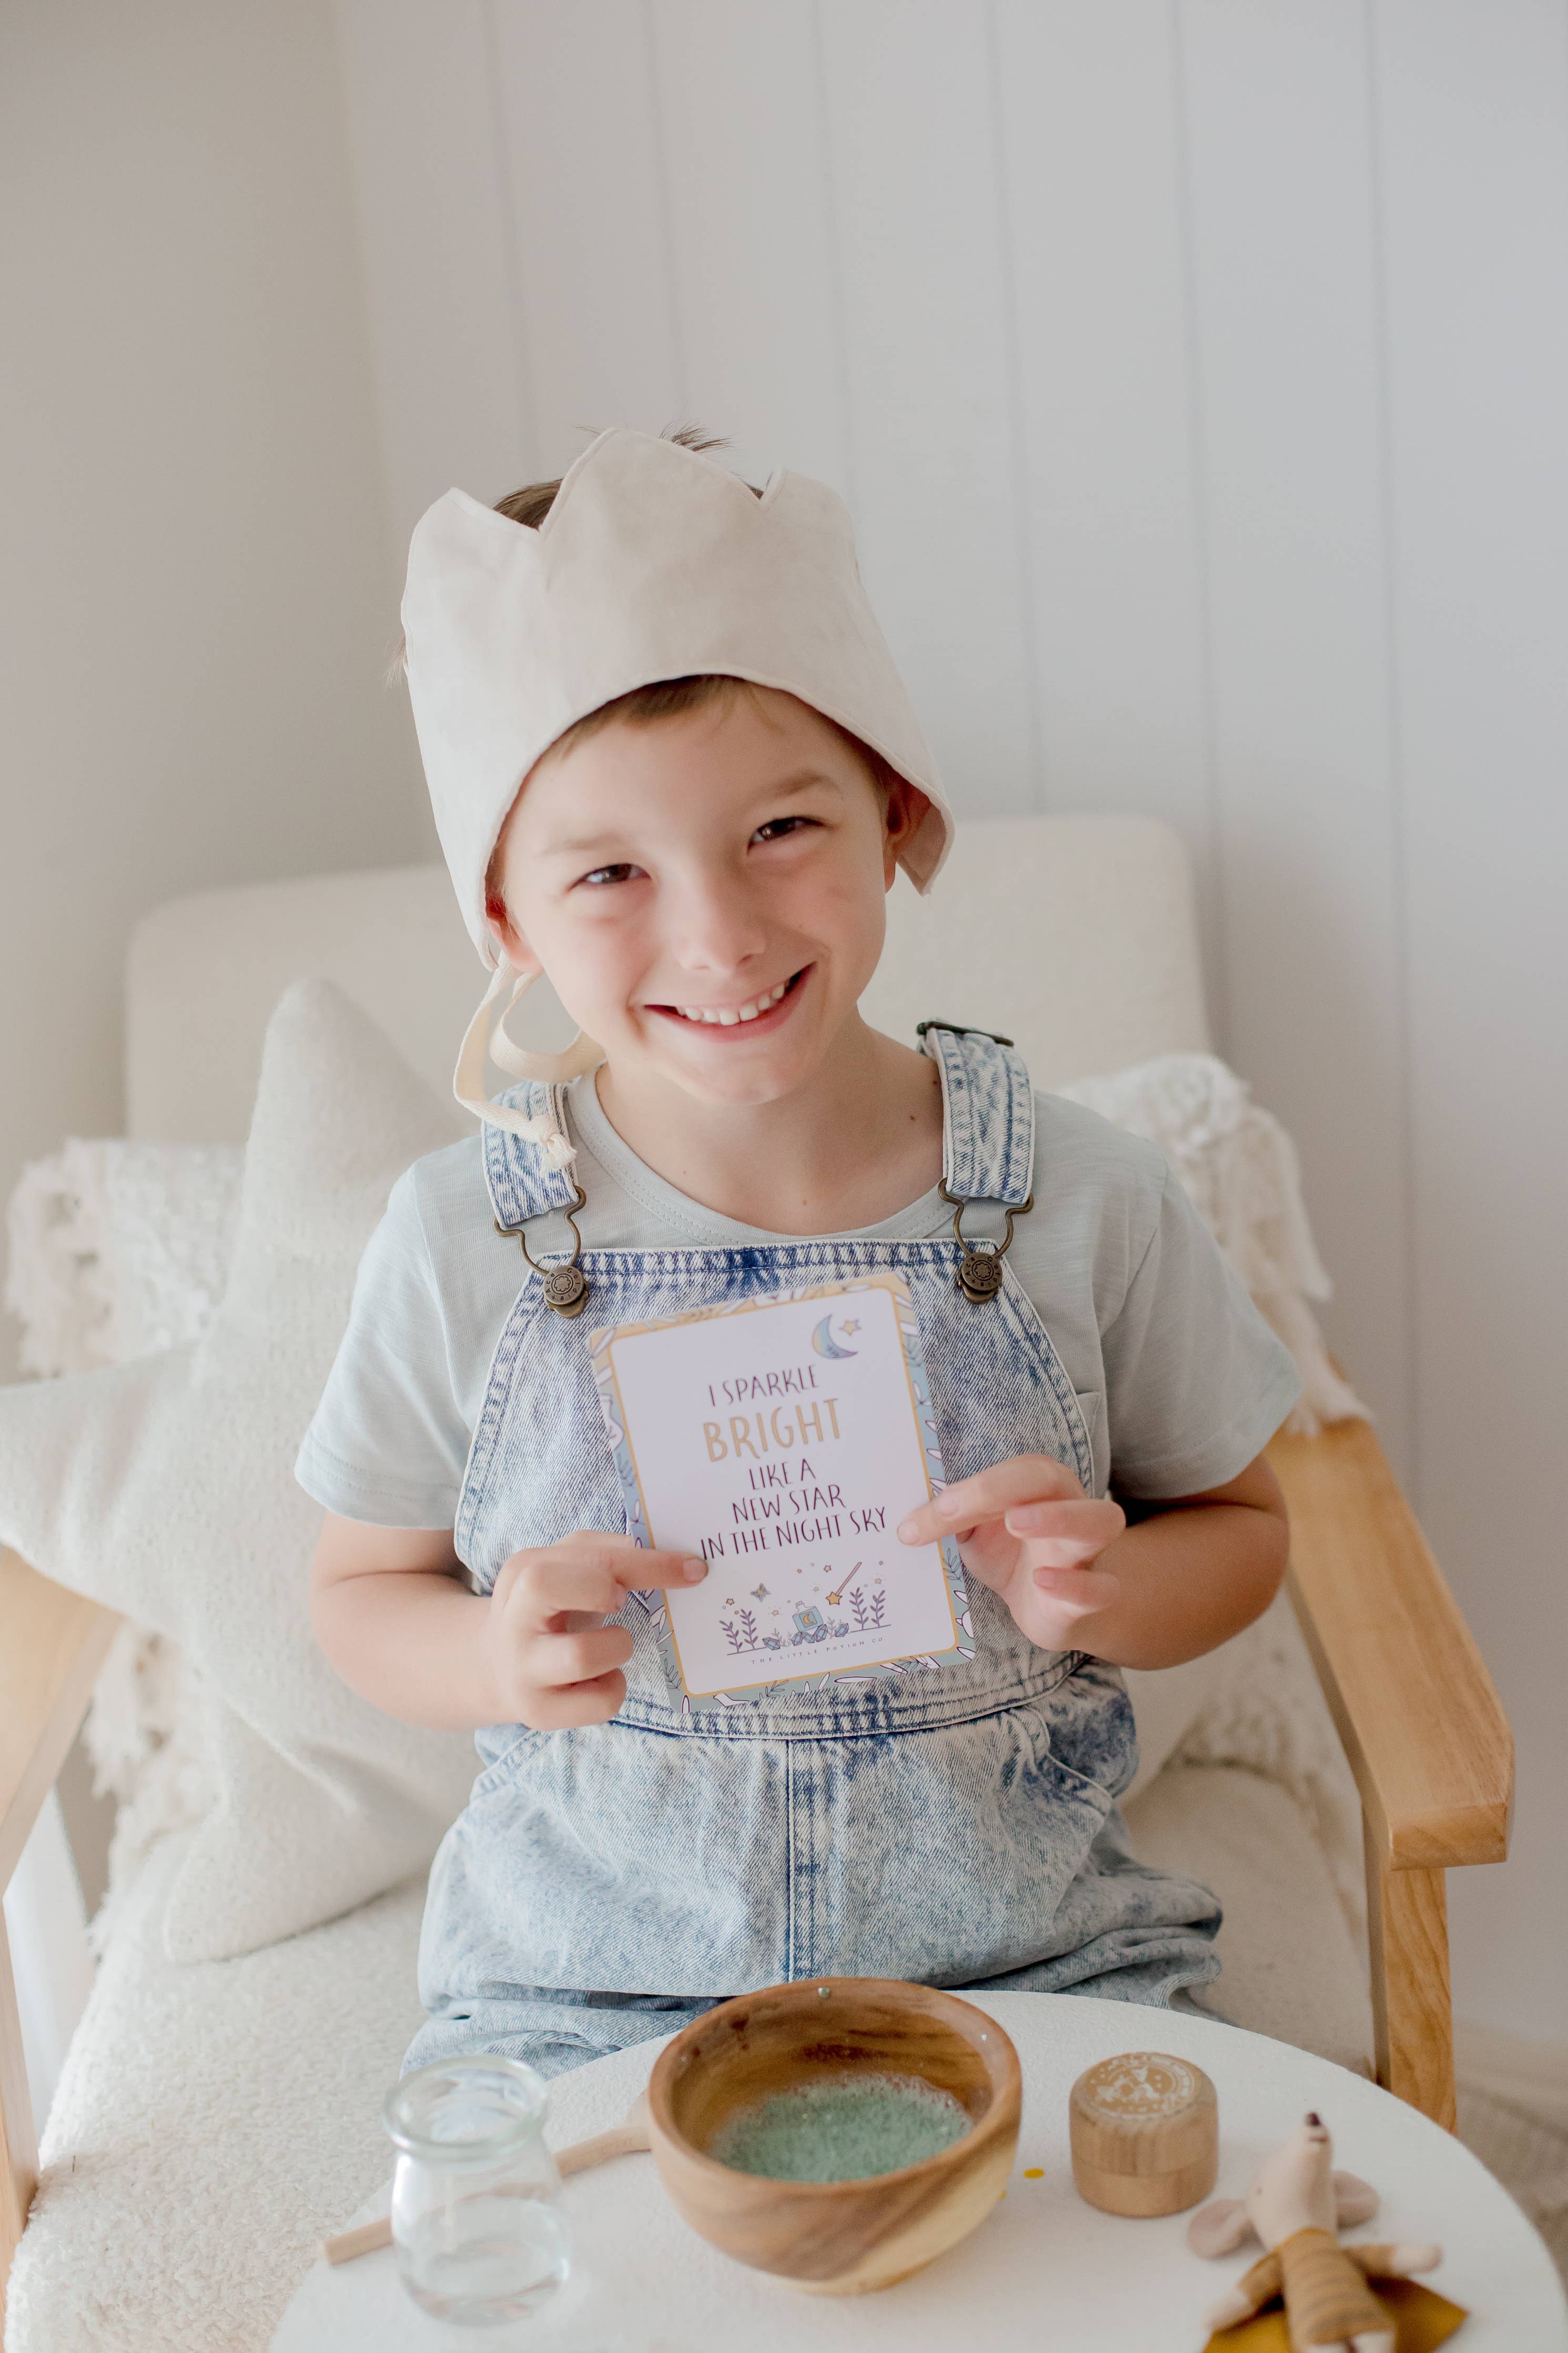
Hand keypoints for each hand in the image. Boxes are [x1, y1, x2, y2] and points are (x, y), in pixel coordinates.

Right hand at [487, 1532, 706, 1727]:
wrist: (497, 1667)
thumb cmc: (549, 1608)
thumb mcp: (566, 1568)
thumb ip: (607, 1551)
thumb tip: (664, 1555)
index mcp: (524, 1572)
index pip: (584, 1555)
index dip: (645, 1561)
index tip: (693, 1568)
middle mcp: (514, 1618)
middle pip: (545, 1585)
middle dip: (599, 1589)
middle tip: (619, 1602)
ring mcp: (522, 1669)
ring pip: (581, 1655)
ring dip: (616, 1647)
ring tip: (611, 1644)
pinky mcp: (539, 1712)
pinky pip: (600, 1703)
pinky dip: (615, 1687)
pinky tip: (601, 1676)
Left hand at [897, 1454, 1125, 1652]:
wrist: (1046, 1608)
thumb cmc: (1009, 1555)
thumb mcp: (975, 1533)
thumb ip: (950, 1519)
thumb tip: (904, 1524)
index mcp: (1039, 1486)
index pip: (1013, 1472)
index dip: (976, 1485)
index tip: (937, 1509)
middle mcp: (1070, 1508)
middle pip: (1056, 1480)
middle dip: (1009, 1486)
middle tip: (959, 1506)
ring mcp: (1086, 1551)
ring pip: (1099, 1520)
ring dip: (1059, 1518)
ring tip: (1016, 1522)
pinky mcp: (1092, 1595)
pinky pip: (1100, 1586)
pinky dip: (1074, 1584)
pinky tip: (1043, 1582)